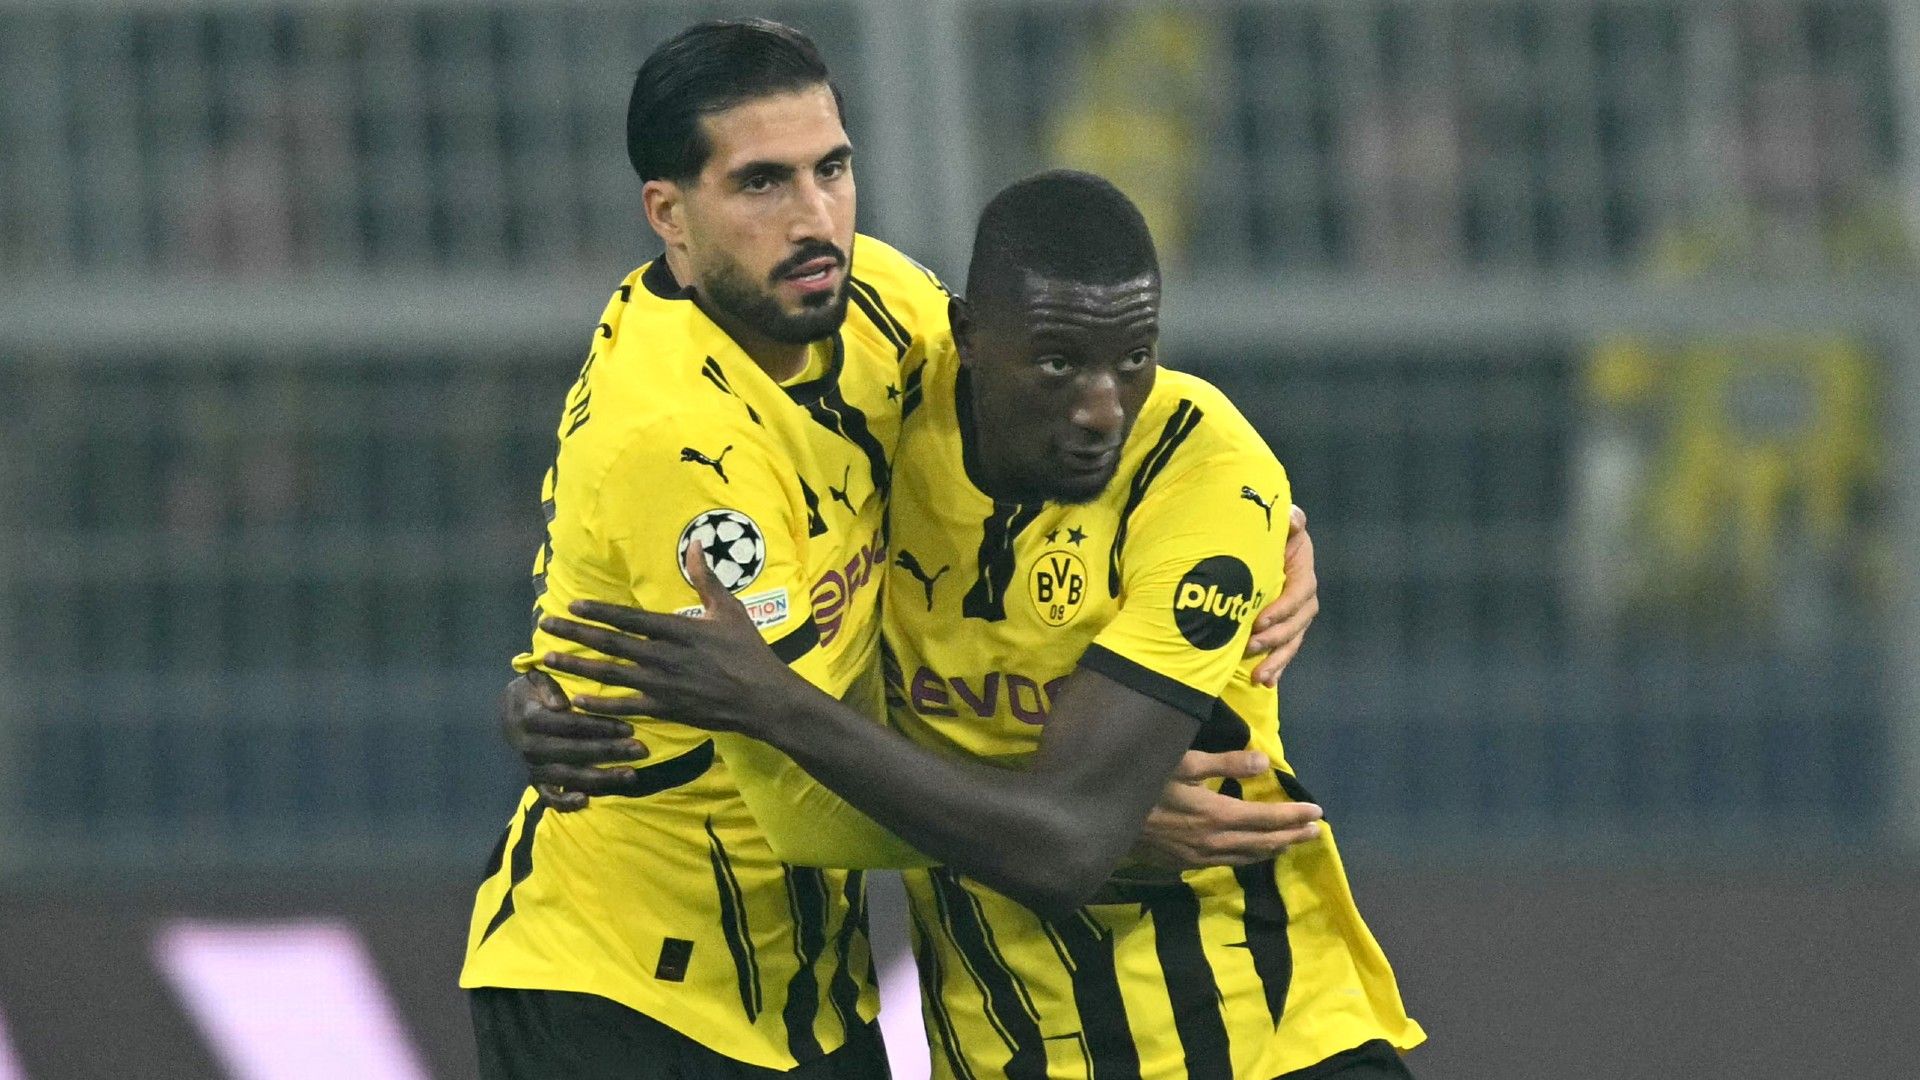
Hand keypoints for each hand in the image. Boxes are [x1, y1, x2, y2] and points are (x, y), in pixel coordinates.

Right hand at [501, 671, 648, 810]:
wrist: (509, 713)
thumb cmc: (533, 691)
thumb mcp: (537, 678)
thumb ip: (548, 686)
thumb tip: (561, 704)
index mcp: (531, 720)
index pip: (571, 725)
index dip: (600, 727)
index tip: (629, 727)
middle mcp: (531, 746)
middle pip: (575, 752)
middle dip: (610, 751)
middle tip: (640, 750)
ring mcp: (533, 766)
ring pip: (568, 776)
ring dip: (601, 778)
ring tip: (631, 774)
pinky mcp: (535, 781)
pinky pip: (548, 797)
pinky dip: (565, 803)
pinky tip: (587, 801)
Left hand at [537, 543, 802, 738]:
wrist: (764, 699)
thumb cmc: (749, 651)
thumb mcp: (730, 609)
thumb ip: (706, 578)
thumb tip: (696, 542)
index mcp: (679, 630)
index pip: (630, 618)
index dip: (598, 611)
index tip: (573, 605)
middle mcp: (664, 656)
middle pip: (611, 643)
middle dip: (574, 634)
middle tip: (545, 625)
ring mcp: (663, 685)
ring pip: (611, 673)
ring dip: (577, 665)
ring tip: (548, 658)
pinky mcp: (666, 709)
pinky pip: (626, 706)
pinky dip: (600, 704)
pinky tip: (577, 699)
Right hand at [1129, 749, 1321, 869]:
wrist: (1102, 817)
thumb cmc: (1142, 781)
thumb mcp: (1183, 762)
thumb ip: (1225, 763)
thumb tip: (1264, 761)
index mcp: (1216, 815)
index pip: (1266, 818)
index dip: (1294, 816)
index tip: (1318, 814)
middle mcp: (1213, 842)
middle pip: (1261, 843)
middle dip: (1290, 837)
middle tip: (1315, 832)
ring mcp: (1197, 857)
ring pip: (1245, 858)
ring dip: (1271, 850)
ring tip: (1290, 844)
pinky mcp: (1182, 864)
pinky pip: (1224, 863)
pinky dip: (1246, 858)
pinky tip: (1249, 855)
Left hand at [1243, 504, 1318, 687]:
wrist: (1251, 543)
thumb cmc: (1262, 530)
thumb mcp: (1274, 522)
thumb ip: (1287, 520)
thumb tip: (1293, 518)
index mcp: (1302, 568)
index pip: (1299, 592)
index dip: (1283, 608)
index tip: (1260, 620)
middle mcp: (1303, 594)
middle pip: (1298, 622)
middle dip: (1276, 638)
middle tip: (1251, 645)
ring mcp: (1294, 614)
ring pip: (1292, 641)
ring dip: (1277, 659)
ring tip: (1259, 675)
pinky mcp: (1283, 628)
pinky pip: (1284, 651)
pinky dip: (1276, 667)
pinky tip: (1265, 682)